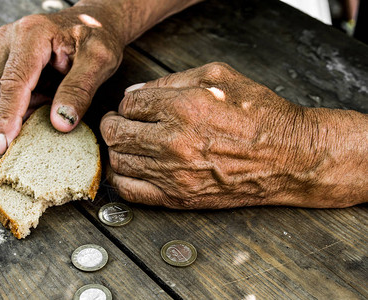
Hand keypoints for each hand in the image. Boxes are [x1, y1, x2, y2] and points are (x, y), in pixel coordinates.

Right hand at [0, 5, 123, 153]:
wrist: (92, 20)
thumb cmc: (98, 37)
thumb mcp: (99, 61)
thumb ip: (79, 90)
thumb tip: (60, 124)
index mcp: (31, 35)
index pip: (12, 83)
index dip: (8, 116)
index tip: (6, 145)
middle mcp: (8, 38)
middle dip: (14, 115)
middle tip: (48, 115)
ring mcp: (0, 46)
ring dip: (16, 109)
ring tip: (48, 100)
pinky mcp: (1, 56)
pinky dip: (18, 103)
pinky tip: (42, 96)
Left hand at [100, 63, 367, 208]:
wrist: (288, 158)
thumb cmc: (260, 116)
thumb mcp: (220, 76)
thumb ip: (173, 80)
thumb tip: (138, 92)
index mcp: (183, 107)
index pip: (129, 104)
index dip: (127, 103)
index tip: (133, 107)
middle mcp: (173, 141)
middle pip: (116, 132)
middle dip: (113, 124)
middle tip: (119, 123)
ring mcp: (174, 173)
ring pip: (118, 161)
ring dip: (117, 149)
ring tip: (127, 144)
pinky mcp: (178, 197)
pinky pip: (130, 192)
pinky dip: (121, 179)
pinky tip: (129, 169)